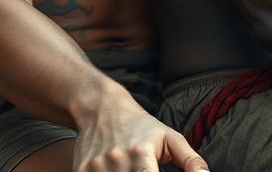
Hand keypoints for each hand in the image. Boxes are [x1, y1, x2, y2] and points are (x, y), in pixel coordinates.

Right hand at [73, 87, 207, 171]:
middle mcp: (117, 162)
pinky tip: (113, 171)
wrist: (101, 107)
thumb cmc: (140, 125)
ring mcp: (95, 168)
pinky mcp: (80, 170)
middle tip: (142, 171)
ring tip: (130, 170)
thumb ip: (190, 161)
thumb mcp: (169, 138)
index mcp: (142, 155)